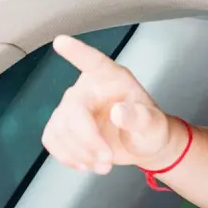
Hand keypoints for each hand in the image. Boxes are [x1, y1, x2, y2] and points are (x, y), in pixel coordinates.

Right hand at [42, 35, 182, 174]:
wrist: (142, 146)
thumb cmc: (150, 128)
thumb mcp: (155, 125)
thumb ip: (141, 118)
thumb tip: (119, 112)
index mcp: (113, 79)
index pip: (94, 62)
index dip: (78, 53)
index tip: (62, 42)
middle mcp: (89, 89)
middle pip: (72, 111)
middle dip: (88, 141)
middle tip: (107, 160)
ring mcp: (72, 107)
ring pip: (59, 129)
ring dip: (79, 153)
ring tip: (103, 165)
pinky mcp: (63, 125)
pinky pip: (52, 139)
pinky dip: (66, 156)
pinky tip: (85, 164)